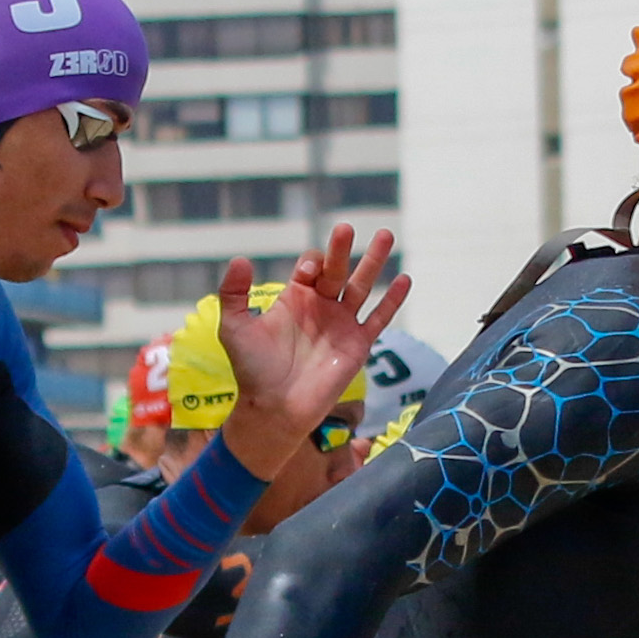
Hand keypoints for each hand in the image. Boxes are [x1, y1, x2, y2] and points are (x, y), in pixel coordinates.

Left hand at [201, 227, 412, 475]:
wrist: (274, 409)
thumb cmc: (253, 370)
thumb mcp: (235, 327)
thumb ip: (234, 293)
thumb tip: (240, 259)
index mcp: (296, 298)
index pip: (311, 266)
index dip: (312, 261)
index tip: (308, 269)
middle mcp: (321, 306)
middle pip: (337, 269)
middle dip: (341, 249)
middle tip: (345, 228)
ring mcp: (342, 324)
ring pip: (362, 285)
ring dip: (374, 261)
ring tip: (386, 234)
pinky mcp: (358, 345)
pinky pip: (379, 318)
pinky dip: (393, 300)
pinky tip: (405, 279)